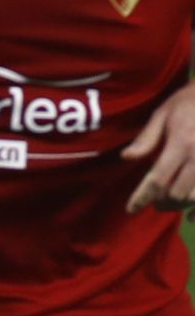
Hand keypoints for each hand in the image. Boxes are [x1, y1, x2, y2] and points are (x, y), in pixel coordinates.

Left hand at [124, 82, 194, 216]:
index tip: (130, 209)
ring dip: (180, 203)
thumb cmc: (188, 102)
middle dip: (160, 201)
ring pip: (194, 197)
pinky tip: (191, 212)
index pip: (157, 179)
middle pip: (176, 193)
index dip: (142, 197)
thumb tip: (126, 158)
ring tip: (169, 201)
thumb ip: (146, 138)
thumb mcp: (162, 113)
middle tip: (152, 202)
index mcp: (180, 143)